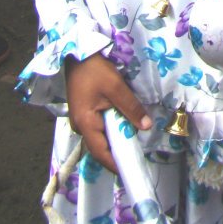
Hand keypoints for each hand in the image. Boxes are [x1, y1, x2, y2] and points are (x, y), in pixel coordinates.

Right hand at [65, 53, 151, 173]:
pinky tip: (123, 126)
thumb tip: (146, 127)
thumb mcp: (116, 87)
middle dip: (116, 154)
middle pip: (100, 147)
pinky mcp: (84, 110)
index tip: (131, 171)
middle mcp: (80, 125)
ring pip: (99, 136)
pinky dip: (110, 129)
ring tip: (133, 145)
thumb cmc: (94, 69)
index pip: (101, 152)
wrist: (76, 52)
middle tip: (136, 159)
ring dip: (114, 141)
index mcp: (85, 123)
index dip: (115, 164)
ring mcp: (81, 118)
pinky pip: (98, 126)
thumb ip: (131, 108)